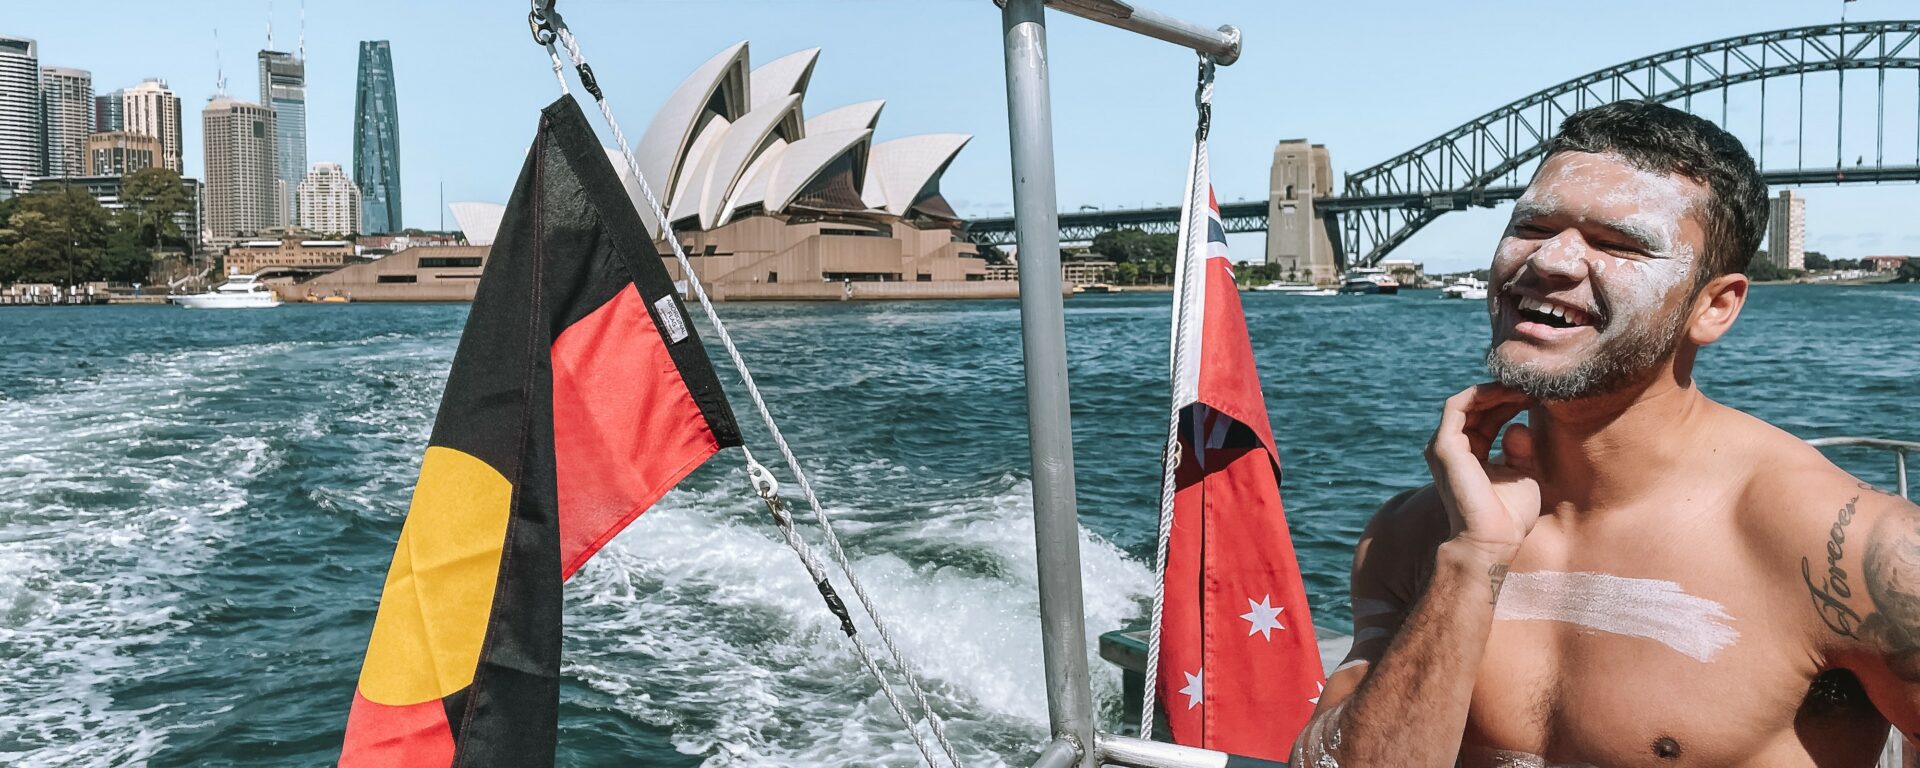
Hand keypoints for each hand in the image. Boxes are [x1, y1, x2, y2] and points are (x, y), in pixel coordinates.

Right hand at [1424, 383, 1541, 563]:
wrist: (1492, 541)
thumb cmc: (1508, 516)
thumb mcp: (1522, 474)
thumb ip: (1519, 448)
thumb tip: (1518, 427)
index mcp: (1468, 456)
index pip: (1485, 418)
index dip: (1509, 403)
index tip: (1536, 397)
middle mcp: (1452, 448)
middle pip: (1477, 407)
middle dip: (1505, 393)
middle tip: (1533, 386)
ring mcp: (1444, 445)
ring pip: (1467, 402)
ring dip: (1496, 390)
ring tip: (1524, 387)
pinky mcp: (1444, 445)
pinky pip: (1459, 405)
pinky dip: (1482, 394)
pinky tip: (1509, 393)